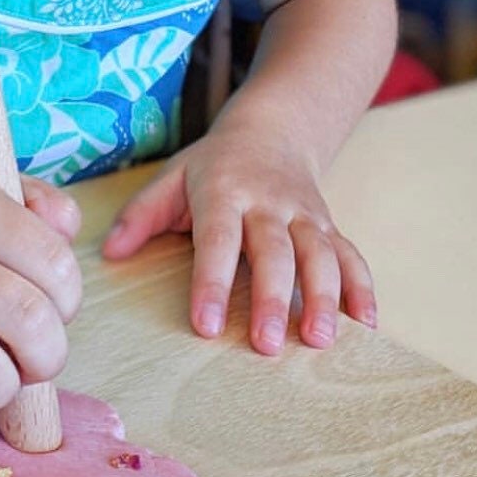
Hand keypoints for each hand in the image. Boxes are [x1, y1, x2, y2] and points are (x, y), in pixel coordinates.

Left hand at [102, 128, 375, 354]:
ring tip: (320, 340)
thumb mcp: (172, 177)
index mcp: (225, 192)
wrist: (273, 130)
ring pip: (320, 254)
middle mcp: (270, 203)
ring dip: (323, 297)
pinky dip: (361, 288)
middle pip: (275, 251)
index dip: (211, 281)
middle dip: (273, 298)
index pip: (218, 239)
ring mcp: (305, 214)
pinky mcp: (329, 226)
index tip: (205, 325)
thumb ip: (141, 214)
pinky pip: (350, 254)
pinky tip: (366, 324)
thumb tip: (109, 254)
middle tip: (268, 345)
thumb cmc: (213, 166)